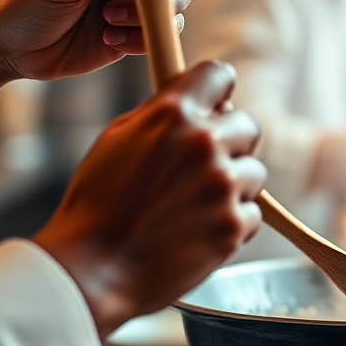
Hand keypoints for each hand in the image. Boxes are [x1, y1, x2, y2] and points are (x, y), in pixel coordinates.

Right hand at [32, 61, 265, 336]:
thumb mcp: (116, 139)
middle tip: (202, 168)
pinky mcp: (234, 225)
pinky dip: (232, 223)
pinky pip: (253, 213)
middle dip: (230, 144)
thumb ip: (161, 115)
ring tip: (194, 206)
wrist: (91, 271)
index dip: (218, 92)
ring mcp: (223, 185)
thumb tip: (199, 103)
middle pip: (248, 125)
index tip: (215, 106)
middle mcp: (204, 143)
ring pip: (255, 172)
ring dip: (233, 186)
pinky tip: (198, 231)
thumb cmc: (96, 206)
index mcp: (172, 114)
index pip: (219, 74)